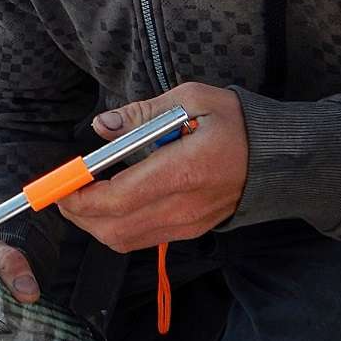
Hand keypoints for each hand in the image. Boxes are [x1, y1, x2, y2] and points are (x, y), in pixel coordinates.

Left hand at [57, 82, 247, 252]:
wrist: (281, 159)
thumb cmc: (235, 123)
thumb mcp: (192, 99)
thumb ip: (142, 113)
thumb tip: (103, 125)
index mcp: (183, 171)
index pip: (118, 198)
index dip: (80, 197)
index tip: (60, 184)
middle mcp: (184, 207)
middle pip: (114, 228)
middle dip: (78, 214)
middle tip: (62, 190)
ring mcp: (188, 224)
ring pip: (124, 240)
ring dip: (93, 223)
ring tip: (81, 195)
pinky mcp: (190, 231)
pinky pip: (141, 239)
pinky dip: (115, 227)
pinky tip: (109, 203)